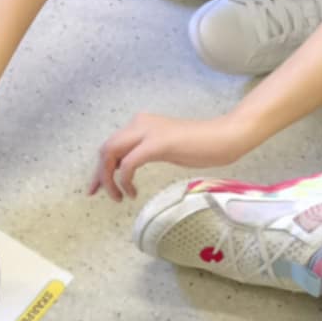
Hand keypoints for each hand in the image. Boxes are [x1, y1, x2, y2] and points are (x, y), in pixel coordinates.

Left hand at [92, 112, 239, 200]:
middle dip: (99, 174)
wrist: (224, 137)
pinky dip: (125, 180)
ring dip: (108, 178)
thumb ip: (144, 152)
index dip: (101, 167)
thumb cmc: (200, 146)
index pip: (111, 144)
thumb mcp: (164, 148)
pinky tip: (132, 192)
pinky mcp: (157, 144)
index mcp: (140, 123)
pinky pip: (128, 164)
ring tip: (117, 197)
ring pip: (111, 154)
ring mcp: (147, 132)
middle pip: (106, 148)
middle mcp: (139, 123)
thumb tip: (125, 167)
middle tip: (97, 194)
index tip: (98, 187)